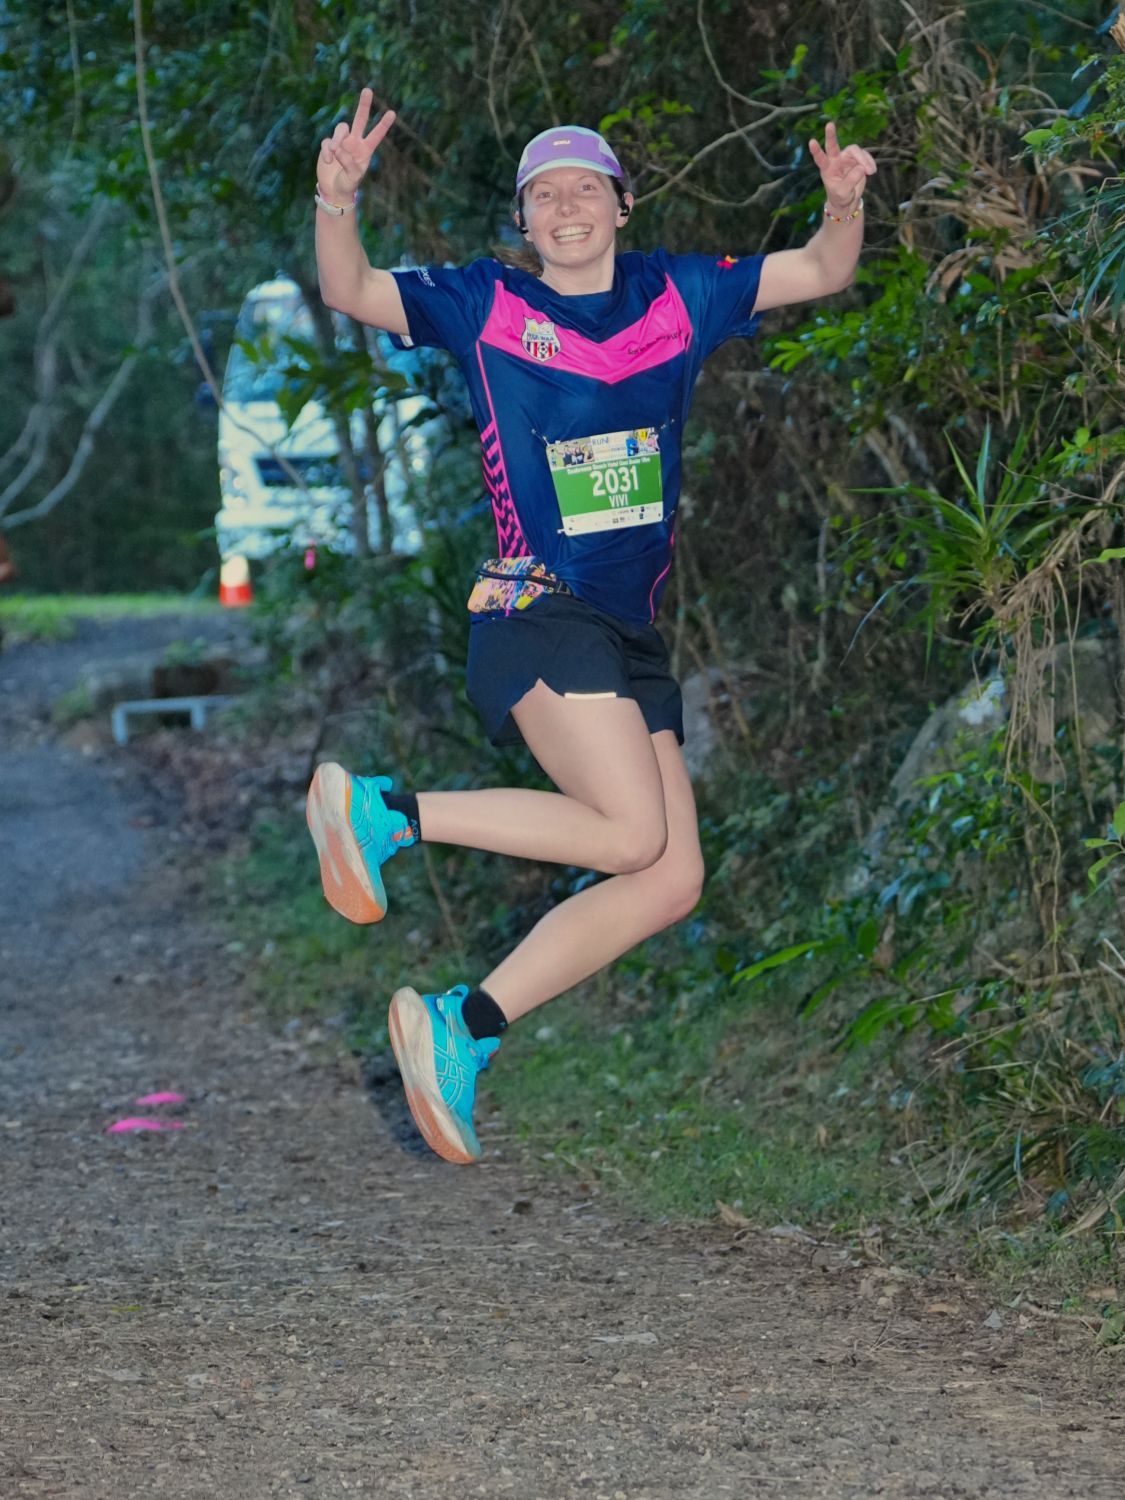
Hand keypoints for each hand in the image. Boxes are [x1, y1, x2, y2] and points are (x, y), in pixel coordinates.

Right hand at [317, 87, 395, 203]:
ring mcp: (342, 142)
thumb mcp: (353, 177)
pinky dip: (327, 150)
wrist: (333, 190)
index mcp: (366, 150)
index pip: (376, 135)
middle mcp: (355, 142)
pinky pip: (327, 141)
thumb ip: (348, 162)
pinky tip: (328, 161)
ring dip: (337, 140)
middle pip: (360, 119)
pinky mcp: (329, 145)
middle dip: (364, 105)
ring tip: (334, 154)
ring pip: (341, 128)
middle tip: (368, 90)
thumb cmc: (347, 185)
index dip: (383, 125)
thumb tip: (338, 148)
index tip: (392, 113)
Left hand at [808, 122, 875, 212]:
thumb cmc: (840, 197)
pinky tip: (872, 171)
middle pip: (833, 145)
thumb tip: (861, 168)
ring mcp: (847, 158)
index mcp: (827, 169)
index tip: (811, 142)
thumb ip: (850, 180)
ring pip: (856, 151)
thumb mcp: (843, 192)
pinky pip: (865, 156)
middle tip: (829, 124)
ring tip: (871, 172)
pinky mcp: (857, 159)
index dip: (816, 151)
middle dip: (831, 135)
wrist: (848, 200)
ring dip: (864, 160)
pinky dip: (870, 162)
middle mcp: (836, 160)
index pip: (820, 158)